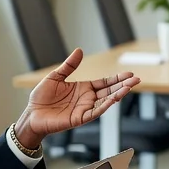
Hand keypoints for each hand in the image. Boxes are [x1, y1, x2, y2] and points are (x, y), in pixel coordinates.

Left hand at [14, 48, 140, 147]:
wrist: (32, 115)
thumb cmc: (42, 98)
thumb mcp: (55, 77)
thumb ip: (69, 66)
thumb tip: (80, 50)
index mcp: (83, 88)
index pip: (104, 83)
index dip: (117, 78)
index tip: (129, 73)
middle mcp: (87, 99)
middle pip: (109, 91)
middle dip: (123, 85)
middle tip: (136, 79)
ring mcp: (85, 109)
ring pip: (106, 101)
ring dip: (118, 94)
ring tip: (130, 87)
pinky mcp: (80, 118)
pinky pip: (95, 111)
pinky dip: (105, 105)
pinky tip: (114, 99)